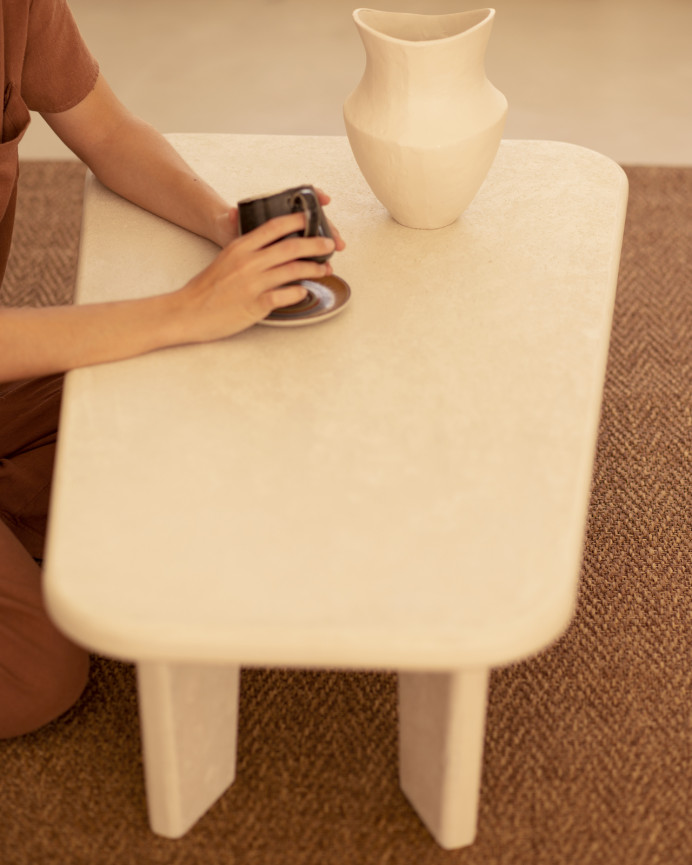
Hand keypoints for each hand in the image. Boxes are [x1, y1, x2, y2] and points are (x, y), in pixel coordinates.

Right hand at [177, 211, 336, 339]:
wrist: (187, 311)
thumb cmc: (206, 288)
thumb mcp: (226, 260)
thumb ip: (248, 252)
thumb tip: (272, 250)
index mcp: (241, 247)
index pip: (274, 227)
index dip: (296, 220)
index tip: (311, 219)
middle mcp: (248, 262)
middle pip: (291, 247)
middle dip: (315, 244)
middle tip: (330, 245)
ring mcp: (253, 283)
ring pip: (294, 270)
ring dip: (314, 269)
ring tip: (325, 270)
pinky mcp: (256, 304)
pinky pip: (286, 295)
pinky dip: (299, 292)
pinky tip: (305, 292)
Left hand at [214, 188, 345, 251]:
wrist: (225, 241)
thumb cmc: (228, 228)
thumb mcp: (229, 223)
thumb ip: (231, 219)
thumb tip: (232, 214)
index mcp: (274, 209)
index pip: (300, 198)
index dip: (314, 197)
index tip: (325, 200)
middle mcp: (285, 222)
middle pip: (313, 220)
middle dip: (328, 228)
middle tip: (336, 239)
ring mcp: (287, 236)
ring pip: (313, 237)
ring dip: (325, 243)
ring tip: (335, 251)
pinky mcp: (286, 252)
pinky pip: (306, 253)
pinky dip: (317, 259)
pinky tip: (324, 266)